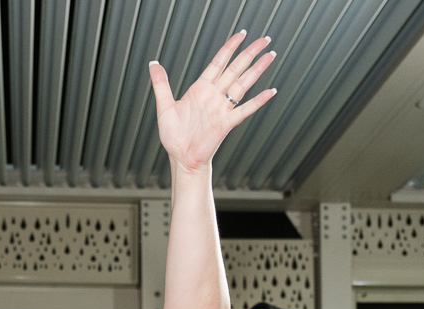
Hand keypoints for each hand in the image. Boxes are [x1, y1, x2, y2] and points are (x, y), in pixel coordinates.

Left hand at [149, 32, 277, 172]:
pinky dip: (258, 101)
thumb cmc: (174, 136)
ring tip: (270, 56)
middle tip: (264, 39)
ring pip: (243, 84)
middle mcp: (214, 96)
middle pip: (236, 68)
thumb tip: (153, 64)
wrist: (181, 158)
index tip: (241, 34)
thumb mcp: (165, 106)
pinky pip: (245, 110)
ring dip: (257, 70)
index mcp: (201, 89)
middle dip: (250, 53)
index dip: (229, 47)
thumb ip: (161, 84)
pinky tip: (270, 92)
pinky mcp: (226, 123)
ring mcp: (222, 108)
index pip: (218, 62)